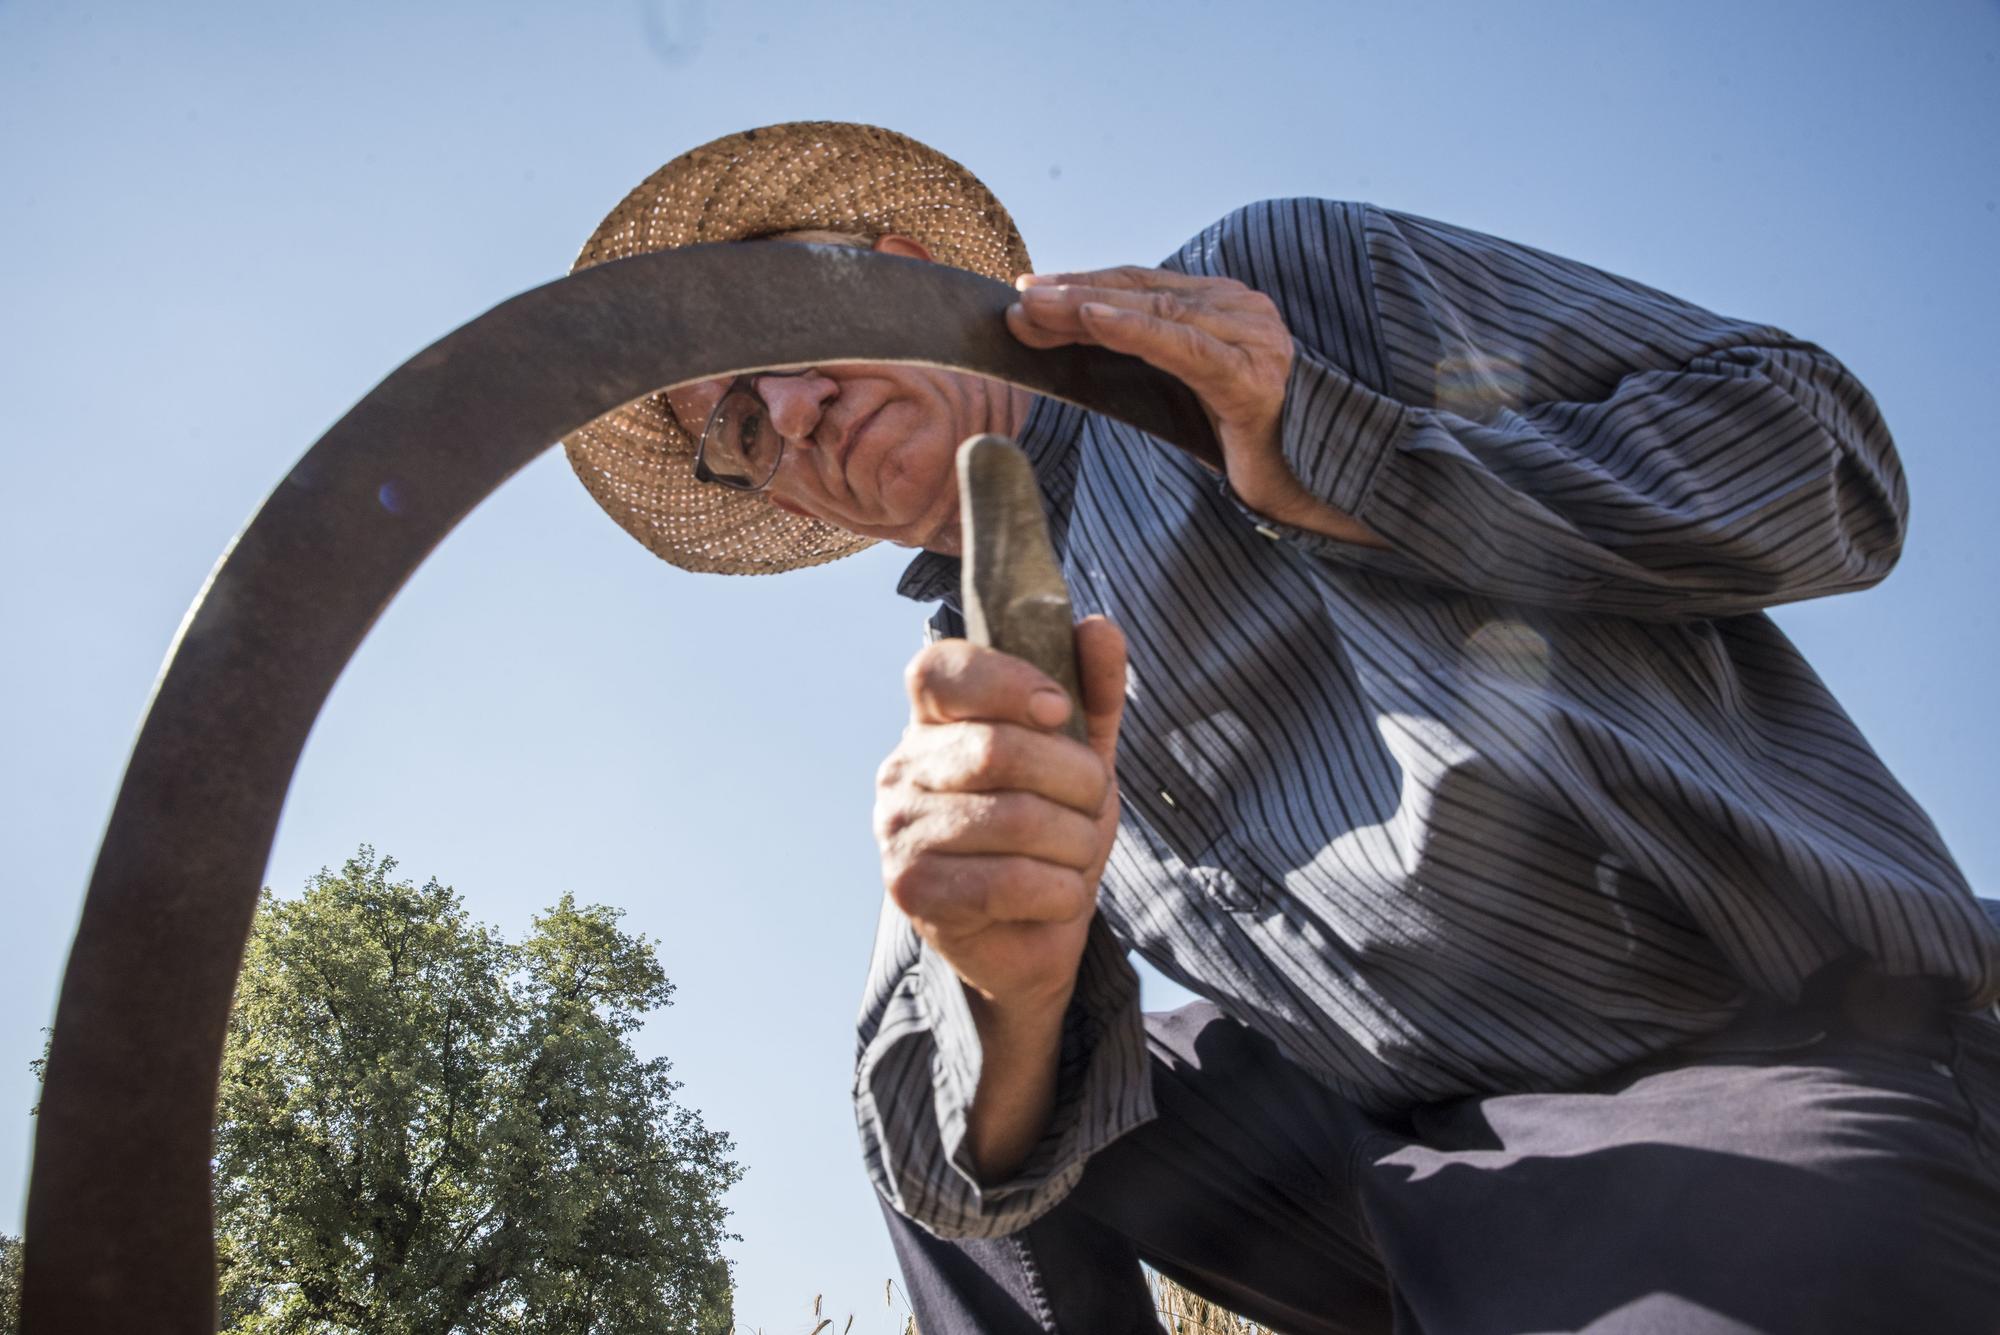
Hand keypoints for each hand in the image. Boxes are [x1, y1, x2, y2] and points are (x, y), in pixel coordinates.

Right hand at [873, 618, 1126, 1016]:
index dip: (1007, 681)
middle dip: (1074, 780)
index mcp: (933, 721)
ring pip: (1016, 818)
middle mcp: (901, 769)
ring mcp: (899, 832)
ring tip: (1074, 856)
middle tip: (1091, 805)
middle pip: (996, 748)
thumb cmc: (1050, 833)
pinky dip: (1061, 891)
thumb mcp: (1082, 756)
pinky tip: (1056, 894)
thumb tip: (1099, 627)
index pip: (940, 669)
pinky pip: (1012, 881)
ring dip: (1075, 843)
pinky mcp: (913, 893)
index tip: (1059, 711)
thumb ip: (1092, 692)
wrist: (1033, 934)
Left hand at [1006, 267, 1311, 516]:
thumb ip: (1149, 363)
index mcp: (1223, 308)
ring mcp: (1250, 340)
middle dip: (1073, 295)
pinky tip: (1092, 320)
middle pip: (1139, 292)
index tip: (1029, 293)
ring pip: (1153, 312)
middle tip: (1018, 302)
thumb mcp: (1188, 395)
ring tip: (1036, 311)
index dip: (1082, 286)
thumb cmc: (1249, 445)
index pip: (1140, 287)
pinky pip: (1181, 347)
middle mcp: (1239, 310)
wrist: (1315, 490)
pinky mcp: (1250, 379)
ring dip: (1086, 308)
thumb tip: (1078, 348)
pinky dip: (1132, 330)